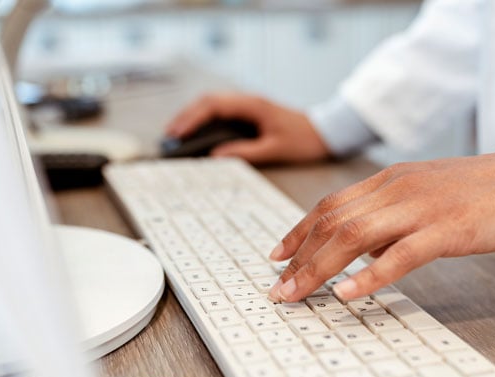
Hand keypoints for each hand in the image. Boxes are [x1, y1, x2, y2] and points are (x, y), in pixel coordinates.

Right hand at [165, 93, 330, 163]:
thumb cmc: (303, 140)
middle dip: (186, 117)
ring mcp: (247, 105)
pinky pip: (220, 112)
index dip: (192, 119)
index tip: (177, 134)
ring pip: (212, 104)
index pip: (213, 106)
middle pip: (207, 101)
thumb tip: (215, 156)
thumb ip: (245, 152)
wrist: (325, 132)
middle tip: (168, 136)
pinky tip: (195, 134)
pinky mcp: (248, 113)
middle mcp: (247, 101)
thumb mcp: (275, 150)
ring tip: (175, 135)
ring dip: (192, 117)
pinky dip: (204, 120)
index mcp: (252, 105)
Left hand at [267, 136, 494, 301]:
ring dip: (318, 268)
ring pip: (354, 236)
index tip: (277, 254)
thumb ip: (395, 215)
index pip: (331, 204)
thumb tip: (364, 247)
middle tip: (276, 287)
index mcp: (393, 179)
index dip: (299, 231)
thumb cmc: (490, 189)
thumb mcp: (431, 194)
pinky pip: (400, 255)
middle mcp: (399, 188)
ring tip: (295, 294)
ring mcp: (422, 207)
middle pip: (332, 221)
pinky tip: (346, 294)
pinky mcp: (449, 229)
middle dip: (298, 256)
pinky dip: (368, 276)